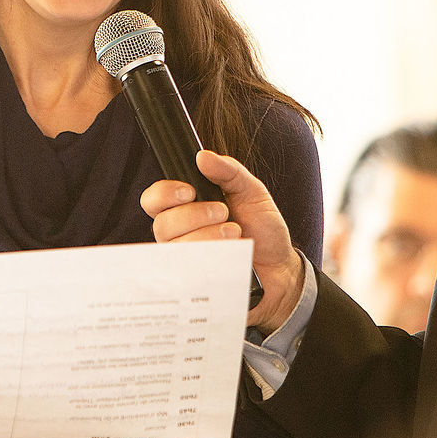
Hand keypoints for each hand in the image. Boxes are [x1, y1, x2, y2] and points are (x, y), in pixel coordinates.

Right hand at [141, 149, 304, 333]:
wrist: (281, 267)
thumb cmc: (263, 228)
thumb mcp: (251, 191)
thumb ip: (228, 171)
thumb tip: (203, 156)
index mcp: (186, 208)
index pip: (154, 200)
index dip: (164, 194)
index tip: (189, 191)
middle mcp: (180, 234)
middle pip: (162, 224)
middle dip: (194, 215)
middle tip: (223, 212)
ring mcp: (186, 260)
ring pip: (176, 247)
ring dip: (207, 236)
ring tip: (235, 233)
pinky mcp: (196, 281)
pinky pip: (188, 272)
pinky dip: (211, 258)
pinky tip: (230, 254)